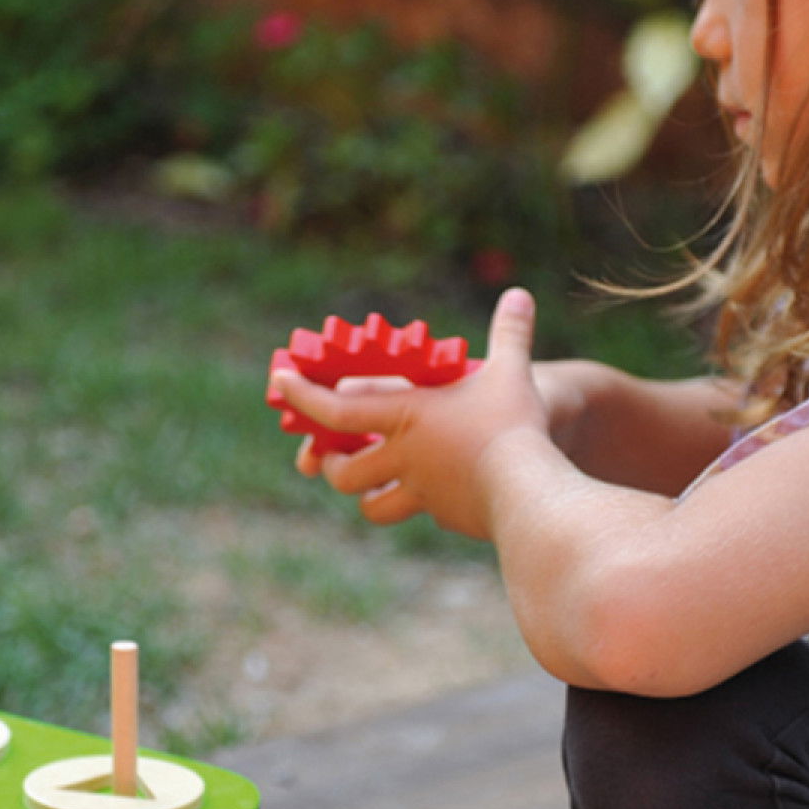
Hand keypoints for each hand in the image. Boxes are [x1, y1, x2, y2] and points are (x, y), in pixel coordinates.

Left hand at [272, 288, 549, 537]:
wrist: (528, 493)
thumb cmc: (511, 427)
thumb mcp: (511, 373)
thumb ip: (510, 333)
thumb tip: (520, 292)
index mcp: (405, 417)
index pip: (336, 410)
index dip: (304, 395)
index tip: (280, 381)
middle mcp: (403, 458)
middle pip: (343, 472)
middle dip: (330, 464)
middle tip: (331, 455)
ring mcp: (420, 493)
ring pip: (372, 506)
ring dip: (367, 496)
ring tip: (373, 485)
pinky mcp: (444, 516)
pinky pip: (419, 512)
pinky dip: (418, 504)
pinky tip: (435, 495)